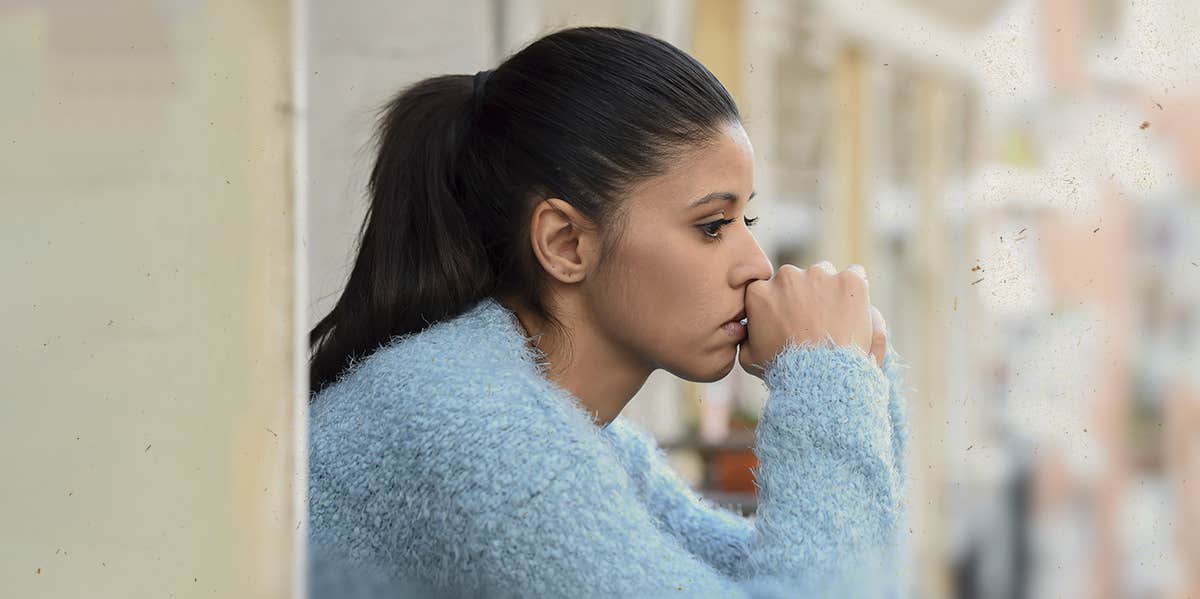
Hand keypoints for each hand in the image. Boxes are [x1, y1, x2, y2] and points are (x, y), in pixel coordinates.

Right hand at [738, 261, 887, 379]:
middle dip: (805, 294)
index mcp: (759, 291)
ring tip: (836, 319)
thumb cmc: (784, 371)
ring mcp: (819, 275)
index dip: (782, 303)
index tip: (791, 319)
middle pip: (798, 278)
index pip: (770, 288)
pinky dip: (855, 290)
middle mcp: (787, 276)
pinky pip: (855, 274)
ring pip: (825, 274)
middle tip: (815, 321)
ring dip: (828, 290)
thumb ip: (745, 336)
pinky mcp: (849, 280)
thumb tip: (745, 328)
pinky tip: (854, 309)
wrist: (821, 378)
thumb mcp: (749, 358)